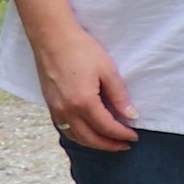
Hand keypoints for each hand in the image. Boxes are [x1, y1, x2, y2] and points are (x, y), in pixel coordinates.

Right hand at [28, 18, 136, 151]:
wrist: (52, 38)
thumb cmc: (82, 50)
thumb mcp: (108, 71)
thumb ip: (119, 96)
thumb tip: (131, 116)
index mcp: (83, 103)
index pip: (106, 127)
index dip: (122, 134)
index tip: (135, 137)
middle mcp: (66, 111)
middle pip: (89, 138)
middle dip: (108, 145)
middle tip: (124, 146)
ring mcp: (55, 109)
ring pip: (75, 136)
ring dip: (93, 143)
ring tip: (108, 142)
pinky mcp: (49, 104)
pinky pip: (64, 127)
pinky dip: (78, 135)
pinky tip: (88, 132)